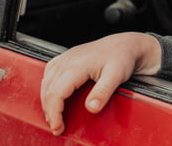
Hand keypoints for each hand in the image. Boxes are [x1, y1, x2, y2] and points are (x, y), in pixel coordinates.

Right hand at [39, 32, 160, 134]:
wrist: (125, 45)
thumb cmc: (122, 57)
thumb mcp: (117, 75)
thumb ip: (103, 92)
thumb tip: (91, 108)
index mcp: (77, 65)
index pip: (56, 93)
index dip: (54, 113)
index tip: (58, 126)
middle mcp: (68, 60)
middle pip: (48, 89)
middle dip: (50, 111)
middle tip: (57, 126)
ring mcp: (66, 58)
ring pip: (46, 82)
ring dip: (47, 101)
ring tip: (54, 116)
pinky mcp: (66, 58)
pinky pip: (49, 74)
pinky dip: (48, 88)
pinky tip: (53, 97)